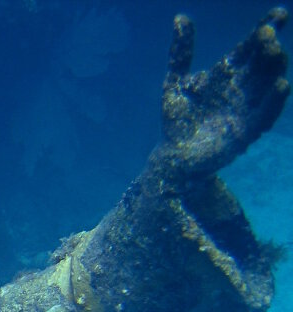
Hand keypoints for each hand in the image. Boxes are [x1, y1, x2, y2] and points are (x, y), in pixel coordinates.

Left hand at [160, 8, 288, 176]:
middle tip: (267, 35)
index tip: (278, 14)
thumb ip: (180, 53)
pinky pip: (266, 113)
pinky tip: (280, 85)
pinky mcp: (247, 131)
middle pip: (264, 62)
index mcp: (228, 72)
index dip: (267, 28)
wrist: (172, 155)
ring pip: (269, 84)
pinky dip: (273, 100)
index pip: (252, 46)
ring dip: (274, 68)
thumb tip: (180, 18)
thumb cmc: (177, 119)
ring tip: (274, 52)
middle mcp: (243, 87)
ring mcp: (248, 108)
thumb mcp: (175, 83)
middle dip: (268, 48)